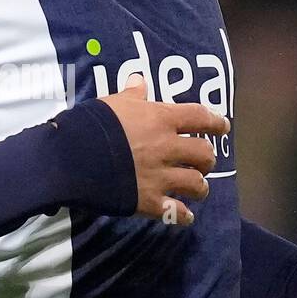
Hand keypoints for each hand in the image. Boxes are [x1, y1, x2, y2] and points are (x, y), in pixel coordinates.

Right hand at [100, 73, 229, 223]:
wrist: (73, 157)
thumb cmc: (93, 124)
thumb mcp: (113, 102)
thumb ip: (132, 95)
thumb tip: (140, 81)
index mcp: (161, 120)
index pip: (199, 117)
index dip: (214, 121)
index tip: (223, 126)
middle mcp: (167, 148)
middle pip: (204, 153)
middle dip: (207, 158)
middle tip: (203, 160)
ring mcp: (160, 176)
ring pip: (197, 184)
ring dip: (200, 187)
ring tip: (197, 189)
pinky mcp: (149, 201)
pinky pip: (176, 212)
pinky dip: (183, 215)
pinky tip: (186, 217)